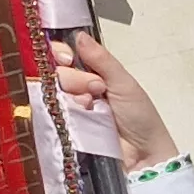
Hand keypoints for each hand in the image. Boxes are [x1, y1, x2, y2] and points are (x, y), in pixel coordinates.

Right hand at [55, 32, 179, 169]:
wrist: (143, 157)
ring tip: (92, 106)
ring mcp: (68, 112)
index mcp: (91, 75)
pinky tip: (82, 118)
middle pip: (56, 73)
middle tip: (97, 89)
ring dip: (73, 95)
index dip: (61, 53)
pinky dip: (66, 113)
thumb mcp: (124, 83)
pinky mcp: (62, 132)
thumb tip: (79, 36)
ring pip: (52, 93)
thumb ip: (102, 60)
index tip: (68, 58)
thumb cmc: (140, 119)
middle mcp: (76, 91)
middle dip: (74, 77)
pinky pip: (50, 115)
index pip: (65, 56)